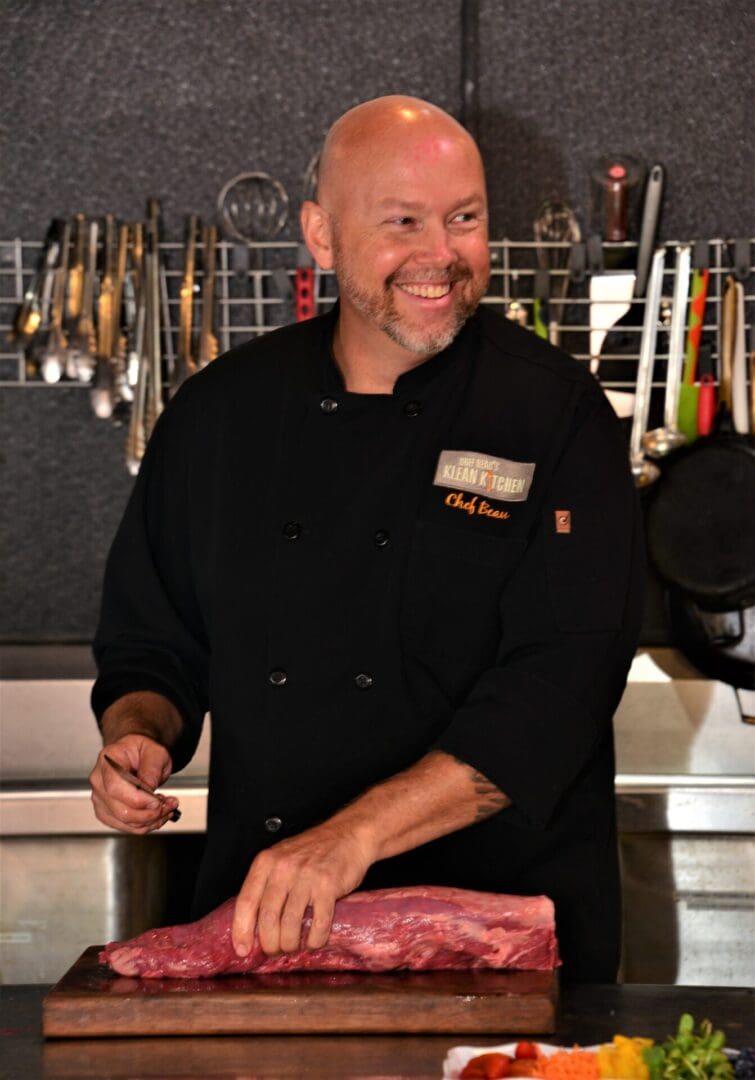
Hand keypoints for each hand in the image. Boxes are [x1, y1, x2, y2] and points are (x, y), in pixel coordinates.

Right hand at [89, 734, 178, 834]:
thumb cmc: (143, 751)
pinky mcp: (106, 812)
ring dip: (151, 820)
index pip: (115, 788)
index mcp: (108, 760)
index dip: (138, 800)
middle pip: (121, 810)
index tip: (158, 801)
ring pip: (125, 822)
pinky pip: (126, 826)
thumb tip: (149, 789)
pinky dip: (145, 825)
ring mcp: (100, 798)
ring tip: (167, 807)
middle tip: (170, 804)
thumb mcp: (155, 751)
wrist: (137, 755)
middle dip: (150, 813)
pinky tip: (157, 814)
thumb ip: (152, 769)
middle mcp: (99, 781)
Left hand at [231, 820, 375, 958]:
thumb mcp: (282, 858)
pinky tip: (314, 941)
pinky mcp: (328, 886)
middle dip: (270, 944)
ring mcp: (306, 877)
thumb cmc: (314, 849)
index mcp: (267, 862)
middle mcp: (283, 868)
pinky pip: (318, 924)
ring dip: (290, 944)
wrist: (348, 834)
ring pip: (290, 925)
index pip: (246, 901)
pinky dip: (315, 940)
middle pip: (267, 918)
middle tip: (275, 950)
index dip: (241, 930)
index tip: (242, 950)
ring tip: (294, 946)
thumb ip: (267, 884)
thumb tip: (253, 924)